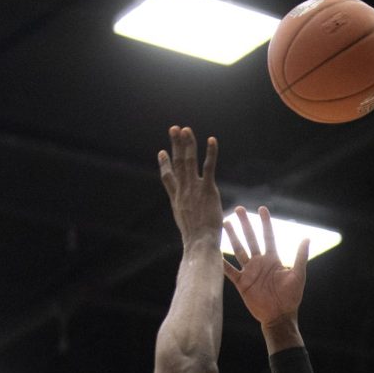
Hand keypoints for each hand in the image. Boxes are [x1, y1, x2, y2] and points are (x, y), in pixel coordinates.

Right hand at [158, 126, 222, 244]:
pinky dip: (210, 153)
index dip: (164, 164)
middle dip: (175, 145)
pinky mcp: (208, 190)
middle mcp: (183, 192)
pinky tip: (212, 140)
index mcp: (176, 200)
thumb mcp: (187, 229)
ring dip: (188, 144)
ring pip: (189, 161)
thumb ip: (187, 220)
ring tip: (186, 129)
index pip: (168, 178)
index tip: (162, 152)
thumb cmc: (195, 242)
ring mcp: (194, 189)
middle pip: (178, 164)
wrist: (200, 243)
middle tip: (174, 129)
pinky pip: (209, 167)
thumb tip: (188, 230)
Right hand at [223, 206, 309, 327]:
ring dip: (232, 237)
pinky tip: (214, 253)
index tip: (262, 209)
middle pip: (251, 239)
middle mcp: (260, 263)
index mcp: (273, 260)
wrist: (279, 316)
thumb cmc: (291, 297)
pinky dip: (222, 263)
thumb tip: (306, 237)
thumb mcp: (298, 275)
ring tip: (225, 223)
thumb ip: (300, 256)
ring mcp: (250, 272)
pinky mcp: (242, 283)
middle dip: (245, 224)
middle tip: (238, 209)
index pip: (268, 237)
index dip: (265, 223)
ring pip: (238, 250)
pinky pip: (229, 271)